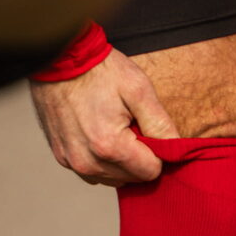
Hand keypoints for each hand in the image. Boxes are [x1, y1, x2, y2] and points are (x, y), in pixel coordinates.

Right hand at [30, 48, 178, 185]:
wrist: (58, 56)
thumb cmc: (99, 69)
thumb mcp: (138, 89)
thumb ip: (160, 124)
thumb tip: (177, 150)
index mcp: (110, 147)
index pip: (151, 172)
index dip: (156, 153)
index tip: (147, 130)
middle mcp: (89, 162)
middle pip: (132, 178)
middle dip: (138, 156)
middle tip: (128, 124)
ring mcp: (73, 162)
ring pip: (114, 179)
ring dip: (120, 161)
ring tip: (111, 127)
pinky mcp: (63, 158)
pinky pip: (94, 173)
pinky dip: (101, 160)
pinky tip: (97, 133)